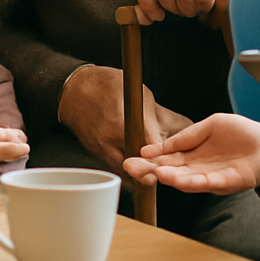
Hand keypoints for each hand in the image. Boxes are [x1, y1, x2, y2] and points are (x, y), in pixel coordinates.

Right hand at [57, 65, 191, 179]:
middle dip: (156, 171)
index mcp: (124, 120)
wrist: (73, 90)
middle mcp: (111, 138)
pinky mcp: (96, 155)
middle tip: (169, 171)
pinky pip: (116, 170)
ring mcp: (102, 149)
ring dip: (142, 175)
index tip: (178, 159)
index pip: (152, 147)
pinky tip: (138, 168)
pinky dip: (128, 172)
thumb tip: (186, 126)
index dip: (167, 156)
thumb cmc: (105, 85)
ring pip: (128, 174)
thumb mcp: (138, 92)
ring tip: (155, 172)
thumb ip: (159, 115)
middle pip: (140, 167)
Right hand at [123, 113, 259, 193]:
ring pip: (191, 180)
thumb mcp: (207, 127)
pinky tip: (187, 181)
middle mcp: (199, 170)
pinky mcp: (233, 181)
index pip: (165, 160)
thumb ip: (184, 137)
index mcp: (192, 156)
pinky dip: (200, 182)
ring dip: (175, 179)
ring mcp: (215, 177)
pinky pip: (215, 183)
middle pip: (173, 173)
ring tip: (159, 174)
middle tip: (133, 170)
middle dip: (153, 172)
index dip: (148, 161)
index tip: (130, 161)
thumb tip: (155, 146)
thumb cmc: (238, 135)